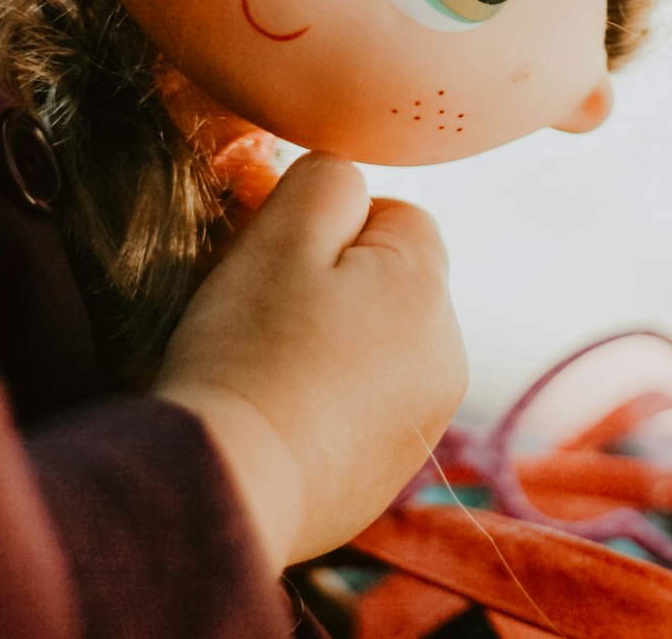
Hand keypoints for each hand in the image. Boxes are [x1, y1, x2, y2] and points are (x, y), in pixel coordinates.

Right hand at [153, 151, 466, 573]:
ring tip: (269, 370)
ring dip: (332, 342)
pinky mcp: (388, 474)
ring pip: (376, 342)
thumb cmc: (248, 350)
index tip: (282, 265)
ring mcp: (423, 422)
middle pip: (389, 280)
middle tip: (267, 315)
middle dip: (334, 284)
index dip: (328, 229)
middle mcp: (447, 356)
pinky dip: (326, 403)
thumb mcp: (282, 232)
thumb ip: (328, 181)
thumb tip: (348, 183)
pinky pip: (362, 406)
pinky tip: (278, 416)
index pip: (395, 214)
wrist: (223, 490)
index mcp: (429, 289)